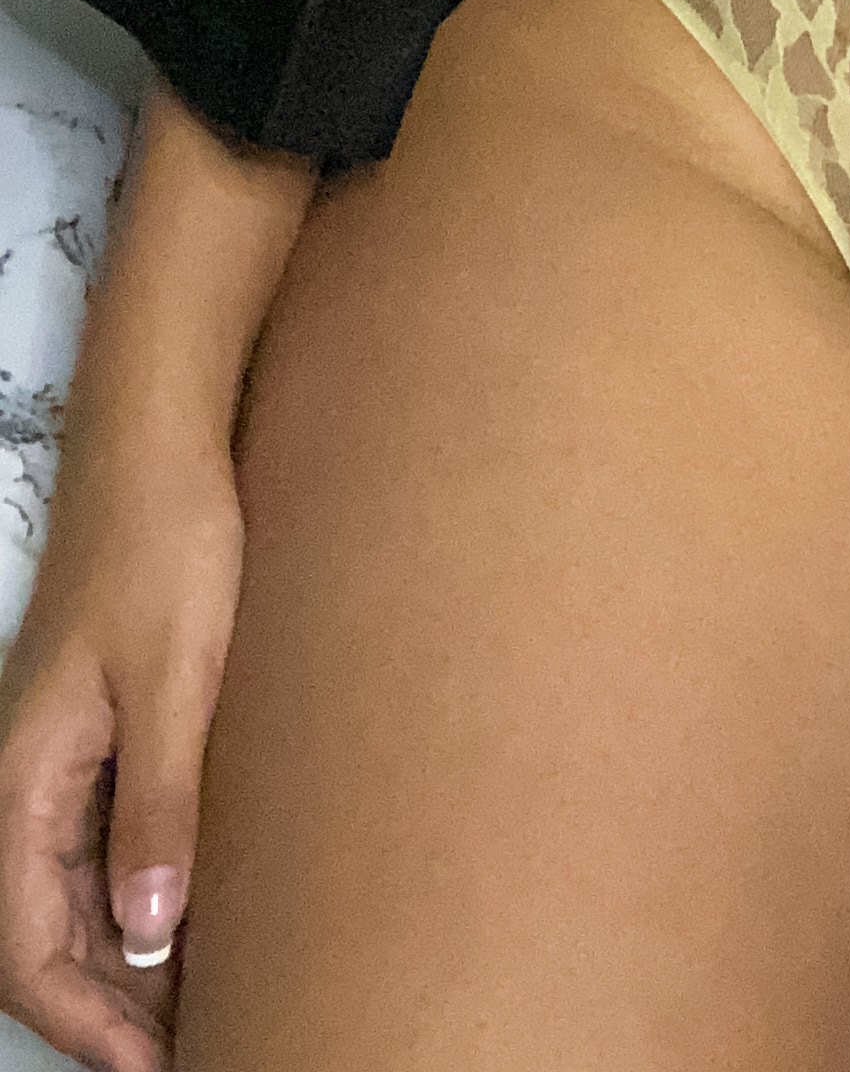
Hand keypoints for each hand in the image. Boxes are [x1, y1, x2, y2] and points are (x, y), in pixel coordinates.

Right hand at [0, 441, 243, 1070]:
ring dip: (136, 959)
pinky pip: (113, 842)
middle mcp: (30, 780)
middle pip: (48, 938)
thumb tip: (151, 937)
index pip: (29, 949)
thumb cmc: (166, 542)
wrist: (168, 444)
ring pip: (83, 897)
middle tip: (207, 1046)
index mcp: (24, 779)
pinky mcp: (111, 728)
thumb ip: (159, 806)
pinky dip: (154, 892)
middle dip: (113, 1010)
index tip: (160, 1067)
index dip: (89, 1024)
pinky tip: (216, 913)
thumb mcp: (174, 678)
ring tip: (220, 1001)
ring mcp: (68, 757)